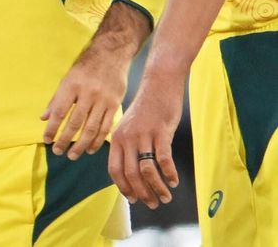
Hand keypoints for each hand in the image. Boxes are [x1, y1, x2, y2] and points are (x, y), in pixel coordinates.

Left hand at [41, 46, 128, 161]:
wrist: (111, 54)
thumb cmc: (85, 67)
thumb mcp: (67, 79)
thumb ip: (56, 99)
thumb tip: (44, 118)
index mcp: (71, 86)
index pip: (59, 112)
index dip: (52, 128)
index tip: (46, 140)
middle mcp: (87, 94)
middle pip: (75, 123)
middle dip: (65, 140)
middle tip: (58, 152)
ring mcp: (103, 100)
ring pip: (91, 128)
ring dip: (81, 145)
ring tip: (73, 155)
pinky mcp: (115, 104)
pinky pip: (106, 126)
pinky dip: (97, 140)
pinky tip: (90, 148)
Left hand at [108, 76, 182, 208]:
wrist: (158, 84)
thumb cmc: (146, 109)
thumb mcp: (130, 127)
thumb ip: (128, 146)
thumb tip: (131, 171)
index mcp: (117, 139)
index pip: (114, 170)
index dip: (123, 187)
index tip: (133, 199)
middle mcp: (127, 138)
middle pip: (131, 174)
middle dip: (142, 193)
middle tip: (152, 204)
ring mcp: (143, 135)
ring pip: (147, 170)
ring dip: (157, 187)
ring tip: (165, 197)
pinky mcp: (160, 131)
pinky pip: (163, 158)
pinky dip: (169, 173)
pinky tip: (174, 181)